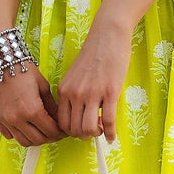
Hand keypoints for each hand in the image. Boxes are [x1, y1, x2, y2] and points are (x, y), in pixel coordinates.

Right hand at [0, 60, 67, 146]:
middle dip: (50, 138)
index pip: (51, 131)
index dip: (60, 133)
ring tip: (40, 131)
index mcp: (32, 110)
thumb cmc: (22, 69)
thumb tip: (59, 120)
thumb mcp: (43, 86)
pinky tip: (25, 126)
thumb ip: (52, 106)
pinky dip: (18, 134)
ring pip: (23, 141)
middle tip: (55, 133)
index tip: (63, 131)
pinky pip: (9, 135)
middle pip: (38, 140)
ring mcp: (4, 119)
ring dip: (35, 139)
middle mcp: (17, 118)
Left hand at [55, 16, 131, 141]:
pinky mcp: (110, 93)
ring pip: (89, 128)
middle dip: (84, 135)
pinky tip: (112, 137)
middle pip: (74, 129)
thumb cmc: (93, 55)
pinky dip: (110, 134)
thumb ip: (73, 94)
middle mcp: (75, 94)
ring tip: (102, 130)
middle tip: (93, 130)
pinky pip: (109, 121)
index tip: (80, 129)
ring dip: (96, 134)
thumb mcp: (74, 76)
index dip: (71, 131)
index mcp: (64, 90)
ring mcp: (92, 94)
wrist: (107, 36)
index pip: (61, 122)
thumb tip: (79, 116)